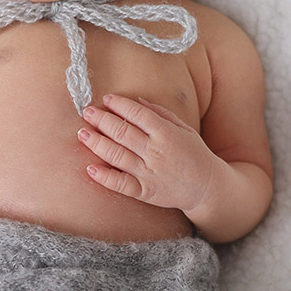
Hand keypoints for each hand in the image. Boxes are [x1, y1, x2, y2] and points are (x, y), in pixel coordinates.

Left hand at [77, 93, 215, 212]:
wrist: (207, 187)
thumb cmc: (194, 153)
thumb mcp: (183, 128)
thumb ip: (160, 113)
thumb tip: (136, 100)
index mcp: (167, 133)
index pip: (138, 114)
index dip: (120, 105)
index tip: (106, 99)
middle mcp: (156, 152)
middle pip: (122, 132)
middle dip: (102, 120)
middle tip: (88, 112)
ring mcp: (149, 173)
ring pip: (117, 155)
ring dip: (97, 143)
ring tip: (83, 133)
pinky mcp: (145, 192)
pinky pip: (121, 184)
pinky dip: (105, 177)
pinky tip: (90, 169)